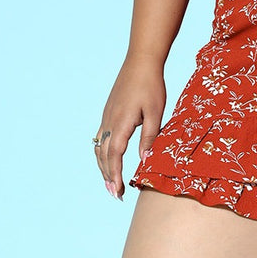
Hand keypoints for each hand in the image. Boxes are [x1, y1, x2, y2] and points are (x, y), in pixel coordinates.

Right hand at [94, 53, 165, 199]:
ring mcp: (106, 117)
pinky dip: (102, 154)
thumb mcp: (156, 113)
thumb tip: (145, 160)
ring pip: (100, 148)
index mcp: (121, 123)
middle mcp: (109, 122)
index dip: (116, 175)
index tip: (118, 191)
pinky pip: (101, 138)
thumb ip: (149, 137)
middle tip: (114, 195)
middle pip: (104, 156)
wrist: (141, 62)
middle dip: (108, 177)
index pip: (115, 156)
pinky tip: (107, 161)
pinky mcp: (108, 113)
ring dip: (103, 167)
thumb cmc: (152, 86)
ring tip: (110, 184)